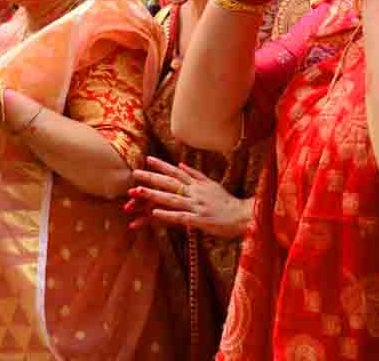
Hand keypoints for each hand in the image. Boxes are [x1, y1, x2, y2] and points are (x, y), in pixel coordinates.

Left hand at [125, 157, 251, 237]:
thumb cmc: (228, 202)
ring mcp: (197, 206)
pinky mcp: (200, 220)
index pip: (176, 172)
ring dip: (154, 195)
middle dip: (151, 178)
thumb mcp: (212, 185)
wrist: (244, 216)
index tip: (147, 159)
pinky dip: (168, 214)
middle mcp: (195, 193)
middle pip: (170, 183)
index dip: (161, 166)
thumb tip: (181, 164)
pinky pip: (181, 216)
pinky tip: (155, 213)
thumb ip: (196, 175)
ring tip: (138, 191)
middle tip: (135, 173)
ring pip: (172, 198)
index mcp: (198, 185)